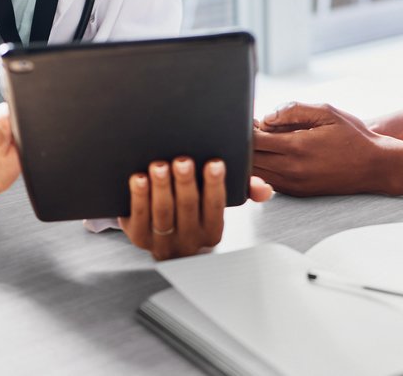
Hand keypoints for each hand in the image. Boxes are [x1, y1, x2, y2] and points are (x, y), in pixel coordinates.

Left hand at [119, 158, 272, 259]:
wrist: (161, 231)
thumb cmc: (194, 208)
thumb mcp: (216, 200)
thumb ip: (242, 190)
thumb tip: (263, 189)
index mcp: (211, 231)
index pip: (215, 207)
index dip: (215, 184)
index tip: (214, 162)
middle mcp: (188, 240)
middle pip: (186, 208)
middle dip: (185, 183)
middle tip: (183, 160)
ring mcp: (161, 241)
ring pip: (162, 213)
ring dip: (161, 188)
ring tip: (159, 165)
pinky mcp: (138, 237)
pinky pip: (138, 218)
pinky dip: (138, 197)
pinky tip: (138, 178)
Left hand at [253, 102, 387, 195]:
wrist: (375, 166)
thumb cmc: (352, 136)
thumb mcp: (326, 112)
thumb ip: (293, 110)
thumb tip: (266, 116)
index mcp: (297, 147)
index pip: (253, 140)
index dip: (246, 128)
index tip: (249, 119)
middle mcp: (292, 170)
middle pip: (249, 159)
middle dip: (245, 143)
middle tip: (252, 129)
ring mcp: (294, 185)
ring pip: (256, 174)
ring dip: (253, 158)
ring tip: (263, 141)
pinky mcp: (297, 193)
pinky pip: (269, 181)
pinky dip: (264, 169)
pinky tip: (273, 155)